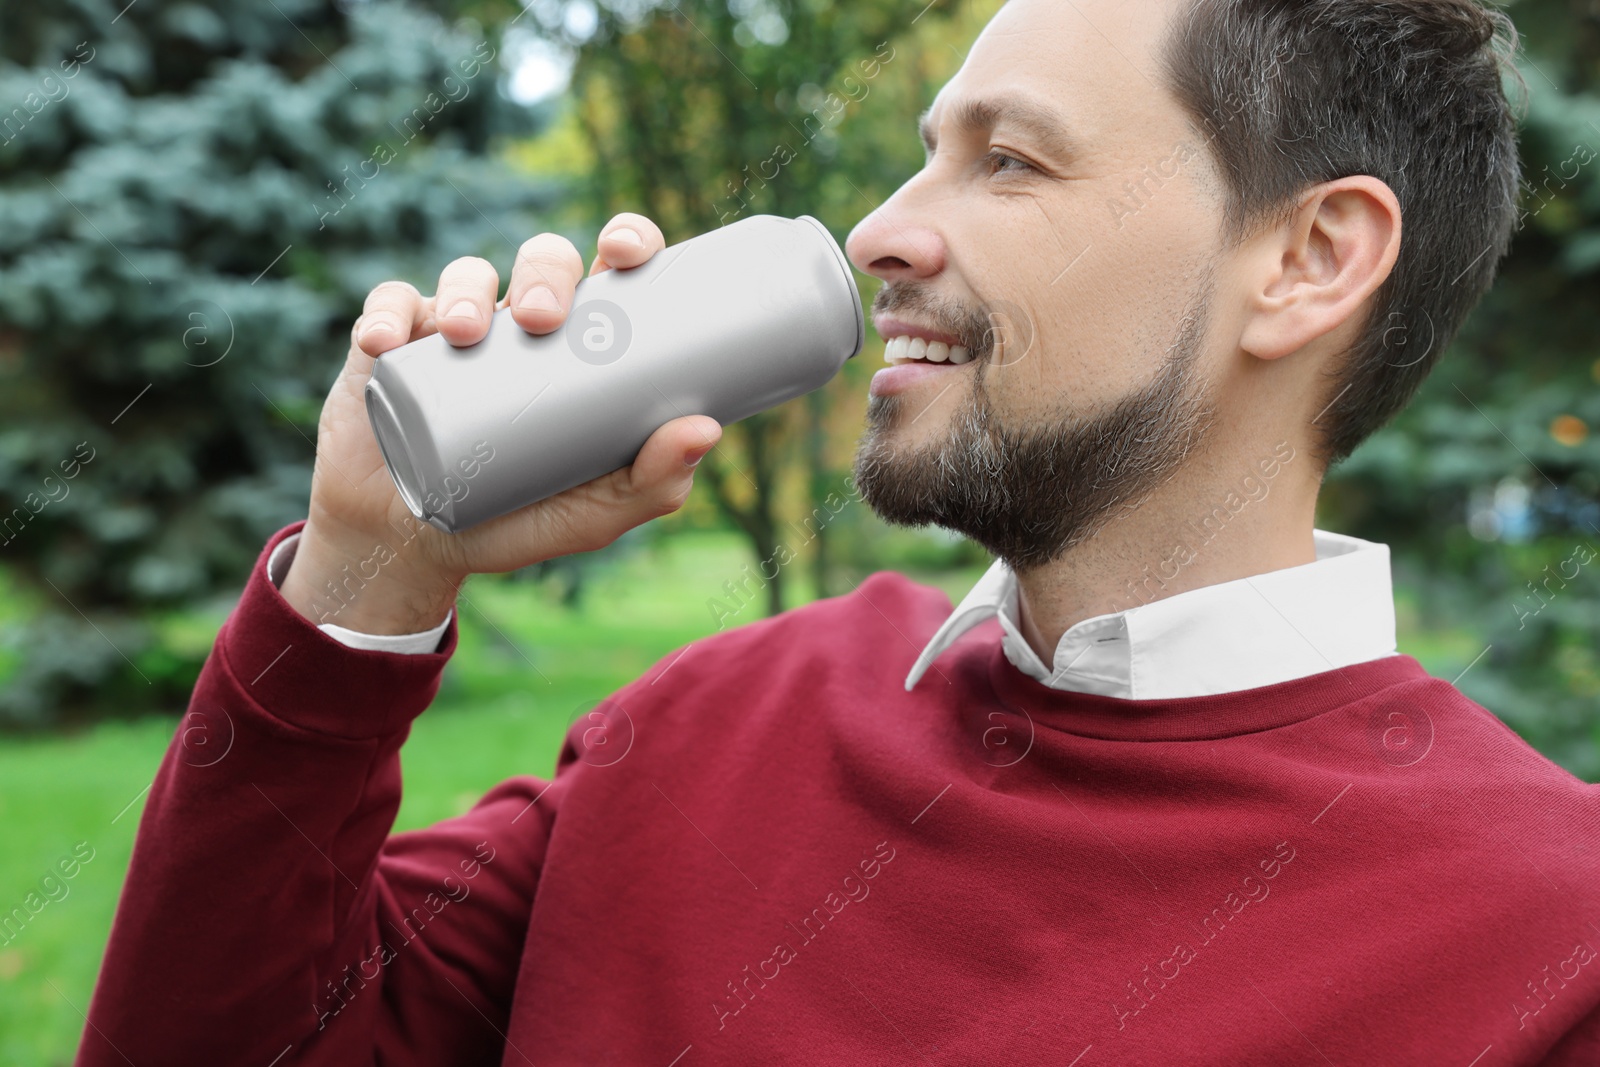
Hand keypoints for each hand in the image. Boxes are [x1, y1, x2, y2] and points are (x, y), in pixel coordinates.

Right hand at [279, 213, 722, 633]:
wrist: (413, 550)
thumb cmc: (517, 522)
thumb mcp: (592, 515)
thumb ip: (652, 484)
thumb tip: (708, 429)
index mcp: (582, 346)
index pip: (612, 271)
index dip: (627, 239)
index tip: (627, 251)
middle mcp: (522, 326)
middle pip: (544, 260)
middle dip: (545, 272)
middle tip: (542, 319)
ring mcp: (455, 329)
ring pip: (467, 274)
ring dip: (466, 290)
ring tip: (464, 335)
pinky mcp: (392, 346)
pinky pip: (389, 306)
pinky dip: (386, 315)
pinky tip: (385, 342)